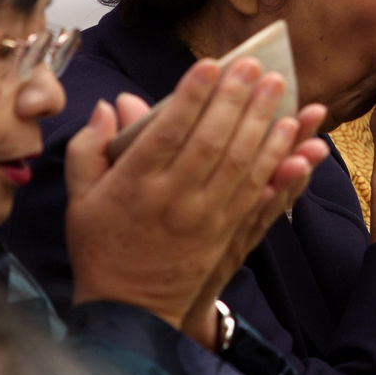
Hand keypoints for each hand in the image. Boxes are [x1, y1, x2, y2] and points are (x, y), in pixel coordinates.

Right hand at [66, 58, 327, 336]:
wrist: (129, 311)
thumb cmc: (101, 247)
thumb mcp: (81, 199)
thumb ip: (91, 149)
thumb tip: (110, 106)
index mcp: (134, 186)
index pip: (167, 132)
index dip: (191, 96)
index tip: (210, 63)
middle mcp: (173, 200)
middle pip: (211, 141)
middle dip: (236, 99)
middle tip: (255, 65)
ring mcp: (205, 219)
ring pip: (240, 164)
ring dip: (264, 123)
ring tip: (280, 88)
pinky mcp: (228, 234)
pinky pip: (258, 194)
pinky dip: (277, 164)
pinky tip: (294, 140)